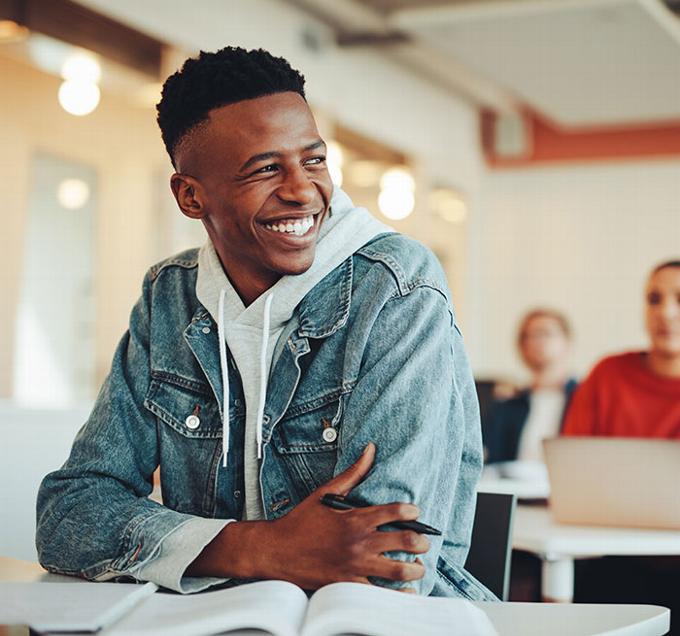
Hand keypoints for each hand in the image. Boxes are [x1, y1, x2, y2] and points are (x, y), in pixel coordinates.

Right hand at [251, 442, 429, 588]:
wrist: (275, 552)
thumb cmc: (300, 522)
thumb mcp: (325, 493)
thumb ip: (352, 473)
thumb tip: (370, 449)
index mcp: (355, 518)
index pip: (396, 512)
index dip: (412, 512)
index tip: (415, 513)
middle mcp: (359, 542)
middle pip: (406, 541)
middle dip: (421, 541)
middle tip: (423, 541)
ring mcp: (355, 566)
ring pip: (399, 569)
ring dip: (415, 568)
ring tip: (417, 565)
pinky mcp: (348, 586)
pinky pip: (381, 593)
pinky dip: (397, 592)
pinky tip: (404, 588)